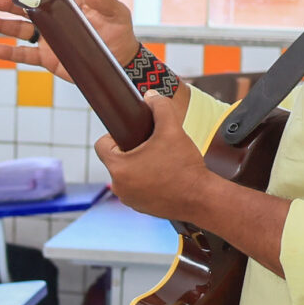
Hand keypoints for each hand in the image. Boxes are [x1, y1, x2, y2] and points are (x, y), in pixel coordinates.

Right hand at [0, 0, 137, 86]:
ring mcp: (49, 40)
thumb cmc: (120, 33)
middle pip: (26, 11)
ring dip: (1, 26)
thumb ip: (104, 1)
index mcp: (68, 5)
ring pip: (20, 31)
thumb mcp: (117, 13)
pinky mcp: (47, 58)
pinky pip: (24, 55)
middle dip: (8, 5)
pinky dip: (8, 54)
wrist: (121, 62)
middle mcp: (54, 20)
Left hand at [95, 89, 211, 224]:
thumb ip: (160, 108)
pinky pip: (137, 189)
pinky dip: (147, 182)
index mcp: (118, 167)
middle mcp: (118, 187)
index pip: (102, 145)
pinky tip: (164, 176)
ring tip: (160, 161)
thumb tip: (151, 95)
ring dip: (138, 167)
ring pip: (127, 175)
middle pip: (115, 160)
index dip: (115, 135)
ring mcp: (129, 200)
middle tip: (152, 147)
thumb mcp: (172, 130)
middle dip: (131, 151)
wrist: (201, 198)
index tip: (133, 134)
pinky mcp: (141, 208)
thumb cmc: (184, 166)